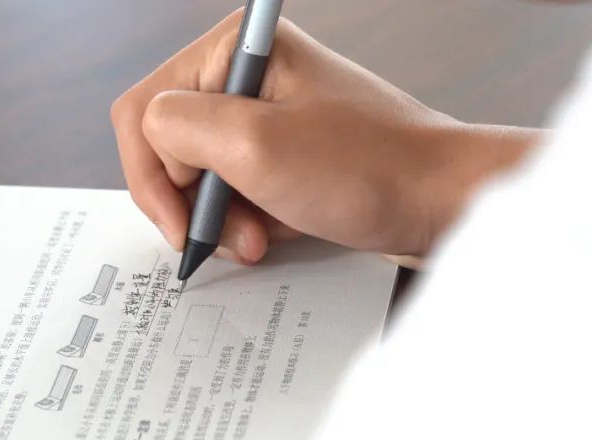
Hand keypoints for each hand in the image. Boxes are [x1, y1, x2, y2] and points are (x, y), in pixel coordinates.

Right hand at [111, 11, 538, 265]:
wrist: (446, 204)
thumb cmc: (370, 171)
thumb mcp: (255, 145)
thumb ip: (178, 127)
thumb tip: (152, 136)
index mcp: (236, 50)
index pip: (145, 110)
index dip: (153, 175)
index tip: (182, 226)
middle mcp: (245, 73)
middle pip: (168, 144)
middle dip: (194, 200)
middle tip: (231, 234)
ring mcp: (266, 112)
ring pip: (199, 173)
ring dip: (221, 216)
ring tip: (259, 237)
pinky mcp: (284, 148)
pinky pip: (234, 187)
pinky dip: (245, 218)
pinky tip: (275, 230)